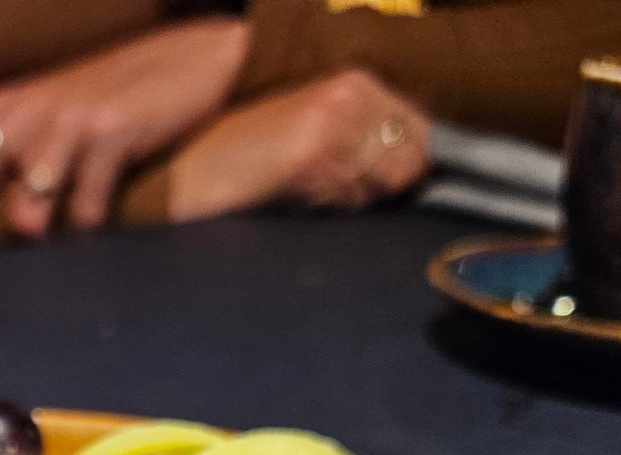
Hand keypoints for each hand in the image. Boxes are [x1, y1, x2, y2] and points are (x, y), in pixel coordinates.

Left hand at [0, 18, 247, 259]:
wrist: (188, 56)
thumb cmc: (106, 97)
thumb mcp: (44, 111)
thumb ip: (2, 148)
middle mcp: (21, 113)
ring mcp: (66, 125)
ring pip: (25, 203)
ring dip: (31, 237)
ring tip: (46, 248)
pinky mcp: (112, 137)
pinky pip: (86, 207)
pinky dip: (88, 232)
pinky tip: (98, 233)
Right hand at [167, 70, 431, 221]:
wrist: (200, 170)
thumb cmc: (256, 157)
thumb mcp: (318, 129)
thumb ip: (366, 135)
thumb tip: (417, 165)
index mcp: (355, 81)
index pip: (421, 131)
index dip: (409, 165)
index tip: (384, 183)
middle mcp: (350, 94)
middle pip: (409, 161)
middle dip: (383, 186)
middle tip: (338, 189)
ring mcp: (333, 122)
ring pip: (382, 185)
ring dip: (354, 199)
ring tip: (312, 189)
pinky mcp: (314, 155)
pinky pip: (351, 200)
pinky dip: (333, 208)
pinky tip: (300, 195)